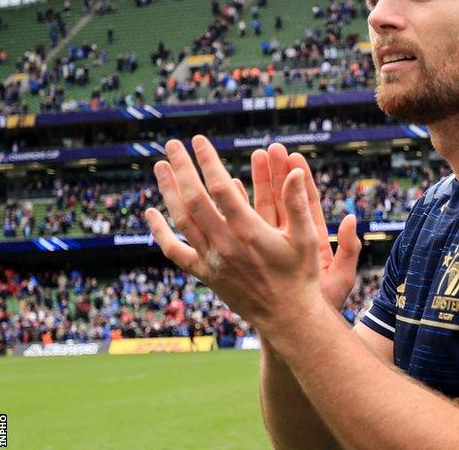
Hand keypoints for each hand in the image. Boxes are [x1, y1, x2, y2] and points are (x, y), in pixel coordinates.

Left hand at [144, 136, 322, 332]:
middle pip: (194, 199)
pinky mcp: (206, 275)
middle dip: (182, 168)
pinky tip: (151, 214)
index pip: (220, 187)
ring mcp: (212, 260)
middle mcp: (225, 244)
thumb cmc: (301, 275)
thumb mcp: (307, 237)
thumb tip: (295, 171)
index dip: (208, 162)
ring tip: (160, 167)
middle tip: (173, 144)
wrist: (287, 317)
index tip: (200, 141)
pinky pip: (175, 251)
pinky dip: (160, 232)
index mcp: (249, 231)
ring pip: (181, 221)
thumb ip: (298, 203)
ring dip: (168, 191)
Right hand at [250, 143, 360, 310]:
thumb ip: (349, 249)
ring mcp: (272, 243)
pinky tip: (224, 191)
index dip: (301, 179)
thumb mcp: (341, 277)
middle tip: (269, 148)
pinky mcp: (257, 252)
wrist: (300, 325)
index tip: (294, 156)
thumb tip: (354, 220)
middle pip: (283, 199)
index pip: (307, 201)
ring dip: (257, 184)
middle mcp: (292, 237)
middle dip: (276, 173)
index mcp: (312, 238)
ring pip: (262, 209)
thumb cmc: (323, 303)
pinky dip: (235, 209)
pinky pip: (243, 226)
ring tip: (251, 159)